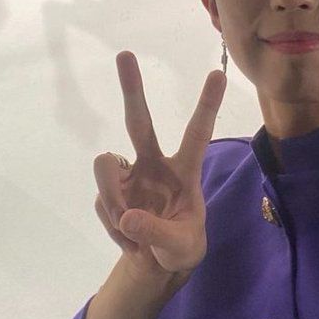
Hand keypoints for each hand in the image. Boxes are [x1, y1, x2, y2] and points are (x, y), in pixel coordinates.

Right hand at [94, 52, 225, 278]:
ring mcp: (129, 176)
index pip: (197, 133)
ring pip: (105, 165)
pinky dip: (111, 224)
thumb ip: (157, 233)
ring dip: (111, 198)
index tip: (217, 74)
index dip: (206, 105)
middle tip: (125, 54)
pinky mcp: (110, 191)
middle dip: (131, 88)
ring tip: (129, 229)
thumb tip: (128, 216)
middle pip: (139, 121)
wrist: (156, 265)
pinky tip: (127, 238)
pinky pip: (101, 201)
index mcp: (184, 170)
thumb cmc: (182, 246)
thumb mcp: (181, 248)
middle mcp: (154, 163)